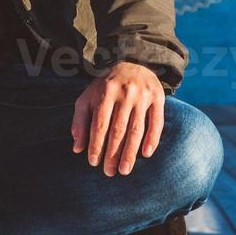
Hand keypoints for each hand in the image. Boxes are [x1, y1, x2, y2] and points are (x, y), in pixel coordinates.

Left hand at [71, 61, 164, 176]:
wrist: (133, 62)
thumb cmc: (106, 87)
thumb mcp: (88, 98)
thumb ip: (80, 121)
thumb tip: (77, 148)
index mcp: (105, 92)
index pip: (100, 124)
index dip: (96, 145)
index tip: (93, 162)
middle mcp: (125, 93)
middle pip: (118, 129)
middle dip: (112, 153)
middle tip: (109, 172)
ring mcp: (143, 96)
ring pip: (136, 129)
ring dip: (130, 152)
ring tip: (124, 170)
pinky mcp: (158, 98)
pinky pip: (156, 122)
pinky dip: (152, 139)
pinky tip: (146, 154)